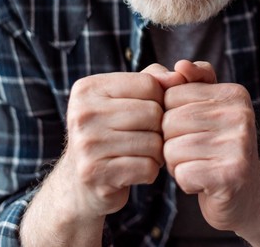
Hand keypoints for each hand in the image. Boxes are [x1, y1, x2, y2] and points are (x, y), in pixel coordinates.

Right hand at [58, 63, 186, 219]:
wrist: (80, 184)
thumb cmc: (112, 133)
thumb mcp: (126, 99)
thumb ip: (153, 80)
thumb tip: (180, 76)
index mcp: (88, 88)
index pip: (149, 84)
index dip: (160, 100)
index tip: (147, 114)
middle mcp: (82, 113)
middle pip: (153, 112)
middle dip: (160, 129)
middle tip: (147, 138)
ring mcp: (86, 144)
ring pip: (154, 142)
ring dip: (157, 153)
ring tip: (142, 154)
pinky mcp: (95, 173)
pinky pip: (147, 168)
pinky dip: (150, 171)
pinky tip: (136, 171)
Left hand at [162, 73, 259, 231]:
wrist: (250, 194)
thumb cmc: (219, 148)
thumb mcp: (209, 109)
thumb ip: (192, 82)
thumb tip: (180, 65)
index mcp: (234, 93)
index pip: (171, 95)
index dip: (171, 118)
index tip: (193, 130)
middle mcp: (241, 114)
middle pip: (169, 122)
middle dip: (171, 142)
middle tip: (195, 153)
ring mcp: (239, 144)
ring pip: (171, 149)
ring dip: (177, 165)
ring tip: (200, 166)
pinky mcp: (232, 174)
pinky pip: (182, 174)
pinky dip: (185, 183)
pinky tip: (204, 182)